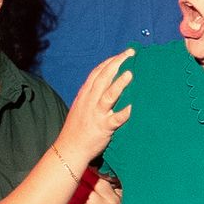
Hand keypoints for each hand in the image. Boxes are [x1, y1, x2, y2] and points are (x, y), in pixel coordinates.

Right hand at [57, 49, 135, 164]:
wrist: (70, 148)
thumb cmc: (77, 128)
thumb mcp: (81, 106)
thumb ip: (91, 95)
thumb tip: (105, 84)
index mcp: (84, 95)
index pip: (96, 73)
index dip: (109, 62)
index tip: (121, 54)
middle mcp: (90, 102)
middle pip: (103, 78)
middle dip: (117, 64)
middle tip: (131, 54)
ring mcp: (96, 114)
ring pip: (108, 96)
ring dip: (119, 84)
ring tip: (130, 74)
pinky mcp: (103, 128)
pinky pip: (115, 119)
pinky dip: (124, 113)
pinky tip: (133, 107)